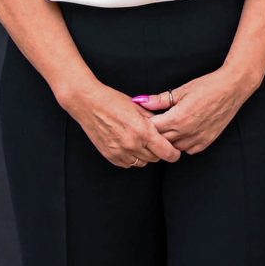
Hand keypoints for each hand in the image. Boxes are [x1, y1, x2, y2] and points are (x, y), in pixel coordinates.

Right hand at [61, 82, 181, 167]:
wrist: (88, 104)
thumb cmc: (112, 101)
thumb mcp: (138, 107)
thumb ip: (153, 120)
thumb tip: (165, 129)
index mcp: (143, 131)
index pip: (166, 152)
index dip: (174, 153)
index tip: (175, 151)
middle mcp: (132, 144)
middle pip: (155, 158)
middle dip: (158, 151)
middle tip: (155, 141)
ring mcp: (120, 152)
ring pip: (142, 163)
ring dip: (145, 155)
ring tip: (140, 141)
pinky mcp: (110, 156)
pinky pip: (128, 164)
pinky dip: (131, 158)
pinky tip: (129, 145)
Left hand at [145, 67, 258, 156]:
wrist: (232, 88)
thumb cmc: (207, 86)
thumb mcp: (181, 90)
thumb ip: (159, 100)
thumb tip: (141, 101)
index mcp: (177, 119)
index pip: (152, 129)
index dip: (145, 124)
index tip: (143, 119)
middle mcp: (186, 132)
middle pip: (160, 141)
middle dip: (154, 133)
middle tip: (153, 124)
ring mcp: (197, 139)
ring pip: (173, 148)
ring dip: (168, 140)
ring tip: (168, 127)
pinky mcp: (206, 142)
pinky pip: (188, 150)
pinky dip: (182, 144)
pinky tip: (182, 132)